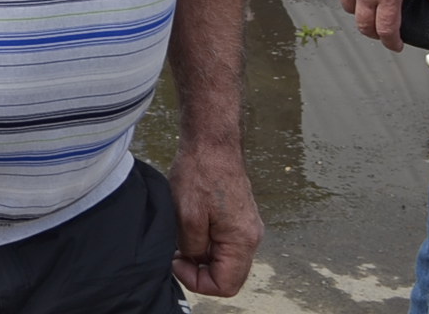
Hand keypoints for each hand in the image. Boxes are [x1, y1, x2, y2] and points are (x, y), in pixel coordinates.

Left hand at [169, 136, 262, 296]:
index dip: (198, 282)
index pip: (226, 285)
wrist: (211, 143)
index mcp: (242, 240)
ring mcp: (247, 227)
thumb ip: (192, 247)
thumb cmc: (200, 173)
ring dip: (203, 257)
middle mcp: (251, 237)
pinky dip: (207, 244)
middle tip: (177, 254)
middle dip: (200, 271)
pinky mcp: (240, 218)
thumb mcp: (187, 216)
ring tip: (181, 241)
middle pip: (229, 276)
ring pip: (226, 260)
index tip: (177, 262)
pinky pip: (226, 244)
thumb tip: (194, 259)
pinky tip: (190, 229)